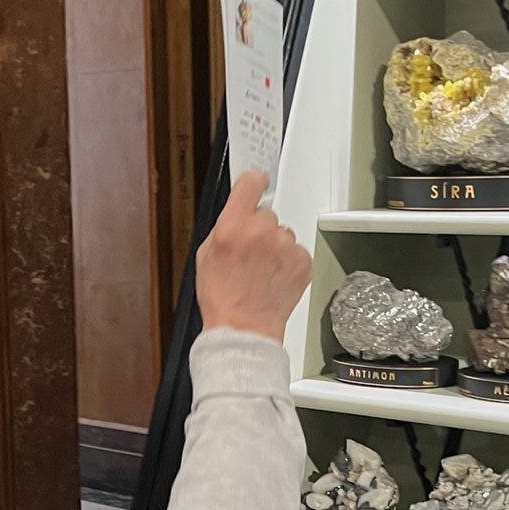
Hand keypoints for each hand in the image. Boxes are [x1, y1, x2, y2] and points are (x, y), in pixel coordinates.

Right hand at [196, 171, 311, 341]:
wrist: (243, 328)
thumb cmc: (222, 296)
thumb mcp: (206, 254)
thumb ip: (224, 227)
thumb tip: (238, 212)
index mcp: (232, 227)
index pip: (250, 184)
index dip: (254, 182)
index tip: (258, 181)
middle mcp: (261, 232)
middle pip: (266, 213)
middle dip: (259, 228)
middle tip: (251, 253)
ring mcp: (284, 246)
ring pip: (282, 233)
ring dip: (275, 246)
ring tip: (262, 271)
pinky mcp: (302, 261)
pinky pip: (295, 250)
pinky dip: (288, 261)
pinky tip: (274, 277)